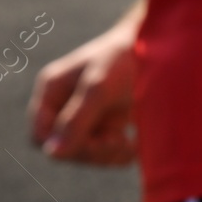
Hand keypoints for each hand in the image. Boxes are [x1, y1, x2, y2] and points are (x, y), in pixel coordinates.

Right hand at [29, 5, 141, 165]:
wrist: (162, 45)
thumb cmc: (125, 59)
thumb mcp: (99, 88)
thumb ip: (76, 120)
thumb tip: (51, 154)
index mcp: (53, 91)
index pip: (39, 136)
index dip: (62, 146)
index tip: (93, 142)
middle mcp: (66, 105)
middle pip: (63, 148)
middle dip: (89, 151)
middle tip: (117, 141)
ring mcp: (88, 115)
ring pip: (85, 154)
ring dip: (105, 155)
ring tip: (128, 143)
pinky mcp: (110, 123)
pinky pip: (105, 153)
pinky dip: (118, 155)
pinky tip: (134, 145)